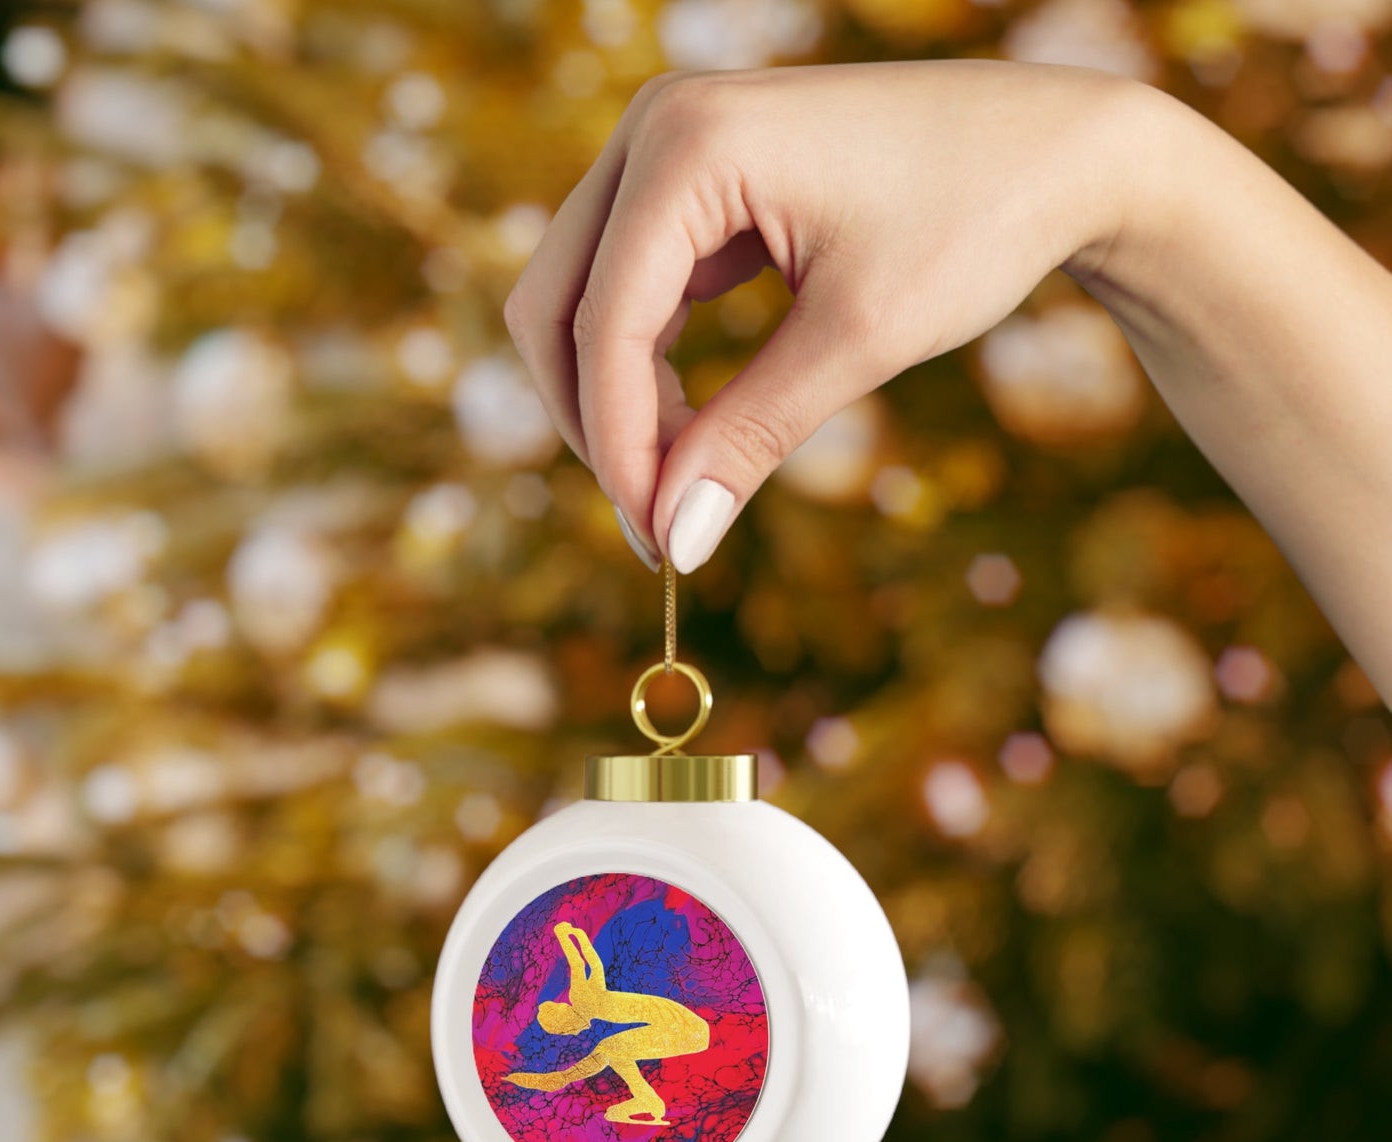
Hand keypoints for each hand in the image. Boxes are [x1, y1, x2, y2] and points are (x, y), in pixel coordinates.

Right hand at [503, 60, 1141, 572]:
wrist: (1058, 151)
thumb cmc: (975, 220)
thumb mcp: (858, 341)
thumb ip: (750, 438)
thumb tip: (677, 540)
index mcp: (689, 145)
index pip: (603, 324)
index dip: (619, 447)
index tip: (658, 542)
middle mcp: (657, 128)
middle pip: (554, 305)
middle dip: (594, 423)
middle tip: (656, 521)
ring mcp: (670, 148)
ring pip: (582, 300)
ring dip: (616, 399)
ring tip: (685, 481)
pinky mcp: (695, 180)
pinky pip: (631, 287)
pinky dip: (648, 365)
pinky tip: (696, 426)